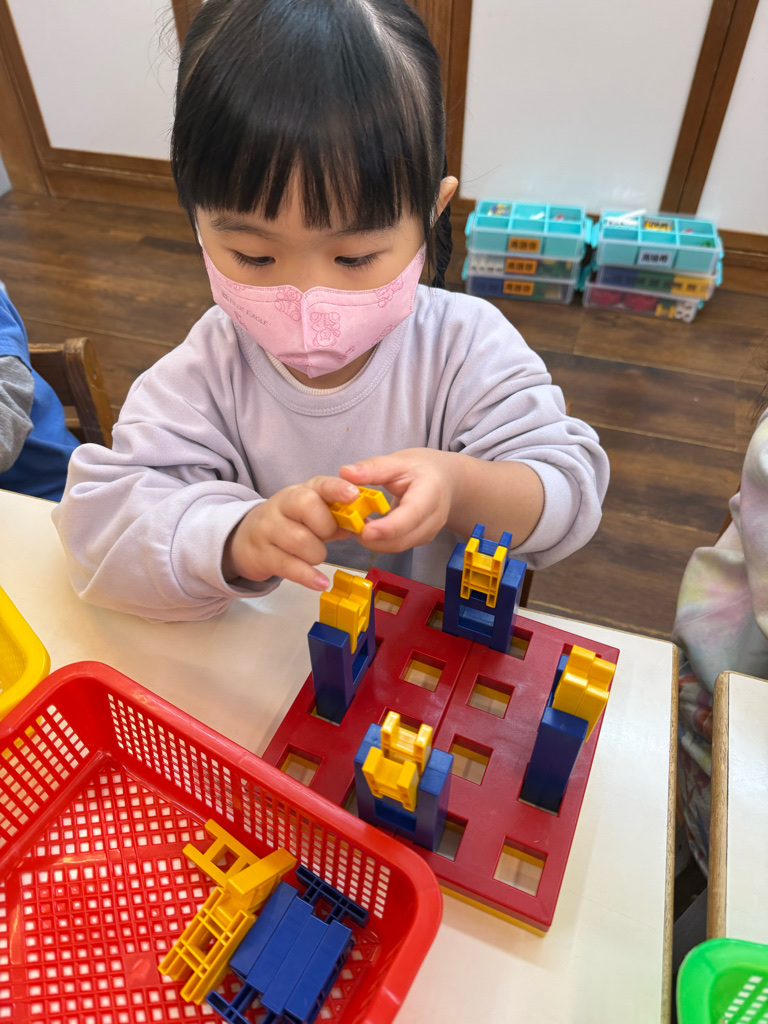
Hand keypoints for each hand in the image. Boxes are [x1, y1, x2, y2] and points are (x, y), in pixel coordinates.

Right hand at [223, 477, 357, 588]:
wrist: (246, 538)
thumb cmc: (290, 524)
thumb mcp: (313, 514)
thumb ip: (338, 518)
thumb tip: (363, 525)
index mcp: (301, 491)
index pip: (320, 484)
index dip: (337, 488)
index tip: (353, 494)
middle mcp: (282, 505)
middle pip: (307, 505)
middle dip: (326, 526)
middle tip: (327, 536)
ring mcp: (268, 528)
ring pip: (300, 539)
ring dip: (317, 553)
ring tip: (315, 555)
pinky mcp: (261, 554)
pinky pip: (288, 566)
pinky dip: (308, 576)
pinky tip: (320, 583)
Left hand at [339, 449, 455, 552]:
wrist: (445, 480)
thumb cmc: (421, 469)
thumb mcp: (398, 461)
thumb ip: (372, 468)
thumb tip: (345, 473)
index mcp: (430, 493)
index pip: (411, 515)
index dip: (388, 527)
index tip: (364, 531)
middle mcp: (434, 517)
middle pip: (402, 538)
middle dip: (373, 538)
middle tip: (348, 525)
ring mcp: (429, 532)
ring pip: (398, 546)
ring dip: (374, 541)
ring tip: (355, 525)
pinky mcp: (421, 539)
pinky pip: (398, 545)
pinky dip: (380, 541)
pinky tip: (368, 528)